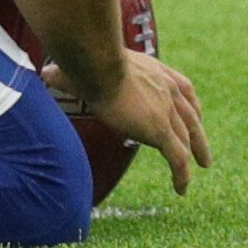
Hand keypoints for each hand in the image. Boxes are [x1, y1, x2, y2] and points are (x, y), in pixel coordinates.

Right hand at [58, 52, 212, 193]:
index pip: (182, 87)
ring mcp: (165, 109)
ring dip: (197, 154)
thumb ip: (70, 72)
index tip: (195, 114)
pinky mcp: (160, 129)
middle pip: (191, 115)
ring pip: (187, 138)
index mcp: (154, 70)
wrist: (98, 63)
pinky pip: (178, 158)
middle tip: (204, 152)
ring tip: (202, 169)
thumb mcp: (88, 63)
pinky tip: (182, 189)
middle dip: (199, 134)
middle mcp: (166, 87)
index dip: (190, 104)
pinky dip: (183, 175)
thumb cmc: (87, 58)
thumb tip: (43, 74)